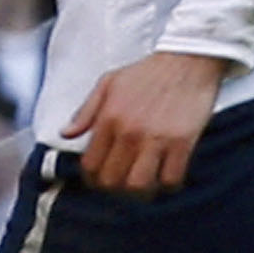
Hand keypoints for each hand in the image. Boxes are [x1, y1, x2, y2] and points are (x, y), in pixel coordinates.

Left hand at [65, 49, 231, 194]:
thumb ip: (85, 111)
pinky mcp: (182, 142)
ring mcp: (156, 138)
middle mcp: (129, 131)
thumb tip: (65, 134)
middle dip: (113, 189)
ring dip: (139, 192)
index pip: (90, 164)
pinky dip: (167, 185)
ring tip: (143, 184)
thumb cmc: (147, 72)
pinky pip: (171, 178)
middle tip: (122, 184)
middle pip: (111, 180)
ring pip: (138, 185)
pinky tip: (167, 176)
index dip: (92, 179)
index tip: (100, 179)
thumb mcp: (108, 83)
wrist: (187, 59)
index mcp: (108, 118)